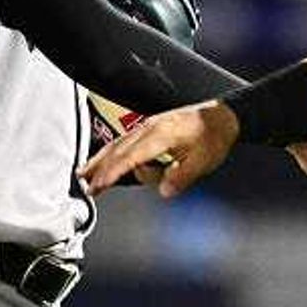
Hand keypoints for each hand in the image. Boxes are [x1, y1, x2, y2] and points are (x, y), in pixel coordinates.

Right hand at [80, 100, 238, 197]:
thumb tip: (163, 189)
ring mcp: (149, 126)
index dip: (112, 173)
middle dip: (102, 170)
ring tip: (85, 174)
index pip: (130, 156)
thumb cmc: (214, 135)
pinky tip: (104, 159)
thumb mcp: (203, 160)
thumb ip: (182, 176)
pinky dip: (111, 151)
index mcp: (161, 135)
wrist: (222, 116)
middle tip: (89, 189)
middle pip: (118, 150)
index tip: (100, 186)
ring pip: (118, 144)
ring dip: (101, 160)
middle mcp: (150, 128)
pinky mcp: (150, 127)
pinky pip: (125, 140)